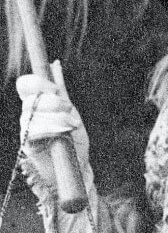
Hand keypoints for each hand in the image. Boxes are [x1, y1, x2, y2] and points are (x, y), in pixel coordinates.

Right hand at [16, 60, 90, 194]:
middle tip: (69, 108)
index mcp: (38, 104)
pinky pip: (33, 131)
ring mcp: (27, 130)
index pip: (26, 84)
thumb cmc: (72, 139)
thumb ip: (60, 92)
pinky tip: (63, 133)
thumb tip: (55, 65)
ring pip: (32, 113)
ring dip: (56, 117)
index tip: (56, 88)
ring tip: (71, 126)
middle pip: (31, 97)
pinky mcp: (28, 146)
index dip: (38, 82)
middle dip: (53, 101)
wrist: (75, 167)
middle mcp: (29, 115)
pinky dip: (51, 129)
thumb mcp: (68, 111)